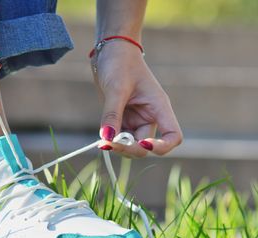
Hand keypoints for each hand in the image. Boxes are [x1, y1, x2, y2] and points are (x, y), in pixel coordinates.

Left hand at [93, 41, 182, 157]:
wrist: (110, 51)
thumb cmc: (119, 63)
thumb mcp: (115, 88)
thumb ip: (112, 115)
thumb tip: (107, 139)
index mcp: (159, 107)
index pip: (173, 136)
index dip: (161, 147)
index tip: (142, 144)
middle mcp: (150, 116)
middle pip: (146, 146)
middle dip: (129, 149)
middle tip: (107, 144)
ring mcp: (136, 119)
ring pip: (130, 145)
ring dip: (118, 147)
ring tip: (103, 141)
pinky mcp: (123, 119)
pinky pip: (119, 137)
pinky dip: (111, 140)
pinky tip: (102, 137)